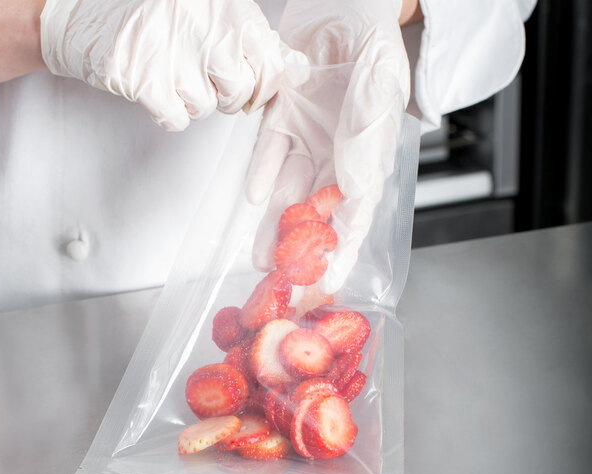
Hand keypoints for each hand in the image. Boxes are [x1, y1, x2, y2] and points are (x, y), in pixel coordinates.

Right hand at [40, 0, 306, 130]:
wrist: (84, 12)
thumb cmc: (160, 18)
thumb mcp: (215, 16)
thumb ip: (260, 43)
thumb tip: (299, 70)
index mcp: (226, 5)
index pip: (270, 63)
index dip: (262, 83)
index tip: (247, 81)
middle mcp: (201, 23)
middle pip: (240, 91)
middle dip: (226, 94)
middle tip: (200, 73)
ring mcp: (170, 49)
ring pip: (206, 107)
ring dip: (191, 100)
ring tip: (169, 70)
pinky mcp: (141, 77)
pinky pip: (175, 119)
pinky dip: (167, 112)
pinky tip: (153, 85)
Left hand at [246, 0, 409, 295]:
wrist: (347, 3)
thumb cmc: (375, 48)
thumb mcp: (381, 99)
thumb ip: (366, 149)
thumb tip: (353, 194)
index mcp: (367, 159)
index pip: (354, 215)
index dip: (342, 252)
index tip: (328, 282)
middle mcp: (336, 155)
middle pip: (316, 211)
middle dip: (298, 248)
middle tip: (281, 278)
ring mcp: (309, 137)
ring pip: (289, 188)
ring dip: (273, 222)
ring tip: (259, 255)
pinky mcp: (283, 117)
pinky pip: (270, 149)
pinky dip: (262, 171)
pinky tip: (254, 196)